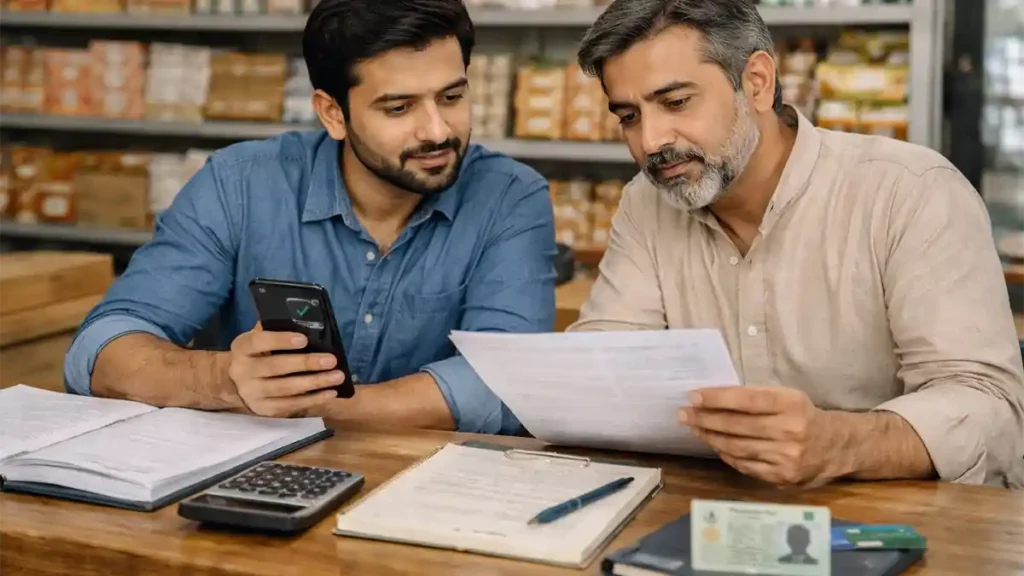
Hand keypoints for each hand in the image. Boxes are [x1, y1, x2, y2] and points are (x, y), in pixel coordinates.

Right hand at [228, 323, 345, 416]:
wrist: (238, 383)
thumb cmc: (257, 354)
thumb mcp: (259, 339)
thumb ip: (276, 330)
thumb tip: (307, 323)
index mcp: (242, 348)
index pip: (259, 342)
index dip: (281, 340)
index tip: (304, 339)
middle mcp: (243, 371)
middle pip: (276, 367)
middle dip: (306, 363)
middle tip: (331, 360)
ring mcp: (252, 393)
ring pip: (286, 389)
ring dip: (315, 382)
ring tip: (337, 377)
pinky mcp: (264, 409)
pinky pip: (290, 405)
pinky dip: (312, 399)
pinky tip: (330, 392)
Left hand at [679, 386, 839, 486]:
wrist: (836, 446)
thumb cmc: (803, 415)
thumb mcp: (786, 398)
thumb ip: (755, 398)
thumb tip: (712, 399)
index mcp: (791, 404)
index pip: (746, 400)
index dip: (717, 398)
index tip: (692, 397)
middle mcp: (791, 431)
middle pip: (737, 426)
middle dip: (705, 419)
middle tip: (683, 414)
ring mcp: (787, 457)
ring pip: (737, 448)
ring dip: (711, 438)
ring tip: (695, 429)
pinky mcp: (783, 477)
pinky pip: (745, 466)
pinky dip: (727, 455)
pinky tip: (716, 446)